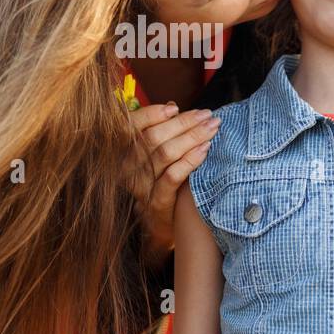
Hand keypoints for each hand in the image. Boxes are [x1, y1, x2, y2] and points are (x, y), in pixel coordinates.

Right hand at [125, 102, 221, 268]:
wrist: (154, 227)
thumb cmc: (156, 183)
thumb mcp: (151, 158)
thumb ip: (158, 132)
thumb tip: (173, 107)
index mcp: (121, 152)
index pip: (132, 126)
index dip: (153, 114)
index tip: (175, 109)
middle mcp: (125, 169)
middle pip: (152, 137)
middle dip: (183, 122)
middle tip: (207, 114)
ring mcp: (140, 187)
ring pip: (164, 154)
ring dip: (192, 137)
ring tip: (212, 127)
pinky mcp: (156, 203)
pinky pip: (172, 177)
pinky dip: (190, 160)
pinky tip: (205, 150)